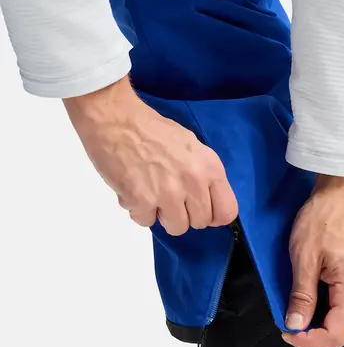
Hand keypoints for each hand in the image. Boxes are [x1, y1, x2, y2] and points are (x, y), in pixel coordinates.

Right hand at [63, 76, 237, 233]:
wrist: (115, 119)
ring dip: (162, 214)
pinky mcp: (143, 201)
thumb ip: (203, 174)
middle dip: (185, 213)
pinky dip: (138, 209)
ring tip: (150, 192)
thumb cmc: (151, 129)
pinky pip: (146, 221)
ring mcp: (169, 193)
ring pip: (176, 227)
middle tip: (169, 195)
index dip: (213, 215)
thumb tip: (206, 202)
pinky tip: (133, 189)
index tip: (199, 209)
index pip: (226, 211)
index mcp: (209, 166)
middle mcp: (194, 181)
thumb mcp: (191, 146)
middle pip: (200, 222)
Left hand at [283, 174, 343, 346]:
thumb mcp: (305, 257)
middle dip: (310, 332)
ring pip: (337, 315)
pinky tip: (304, 290)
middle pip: (337, 329)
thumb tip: (295, 324)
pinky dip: (319, 302)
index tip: (287, 332)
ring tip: (292, 304)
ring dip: (314, 316)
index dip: (309, 341)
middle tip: (286, 320)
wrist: (341, 191)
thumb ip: (301, 295)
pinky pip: (337, 299)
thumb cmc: (325, 218)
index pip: (335, 335)